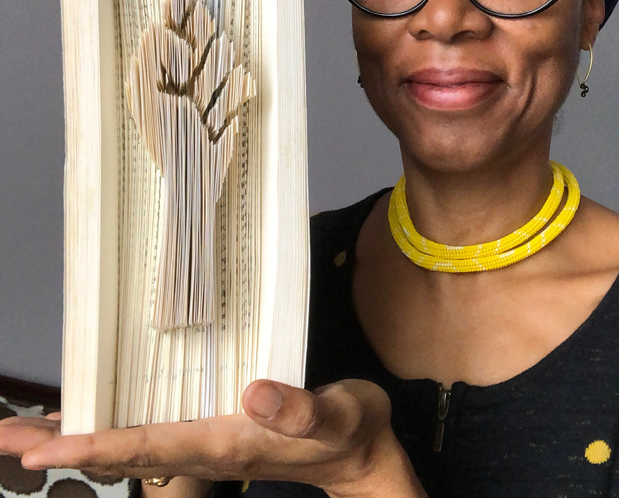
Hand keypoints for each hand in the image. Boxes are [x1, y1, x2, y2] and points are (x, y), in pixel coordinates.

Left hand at [0, 379, 426, 497]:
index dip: (94, 446)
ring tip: (25, 433)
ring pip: (129, 442)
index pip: (148, 447)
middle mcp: (205, 445)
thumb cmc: (350, 428)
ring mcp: (205, 440)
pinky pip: (149, 428)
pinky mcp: (212, 428)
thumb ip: (302, 408)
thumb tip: (253, 393)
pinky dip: (112, 423)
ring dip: (76, 437)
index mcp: (226, 442)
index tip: (40, 450)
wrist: (357, 449)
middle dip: (63, 446)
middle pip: (121, 452)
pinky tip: (95, 415)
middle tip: (4, 440)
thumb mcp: (340, 413)